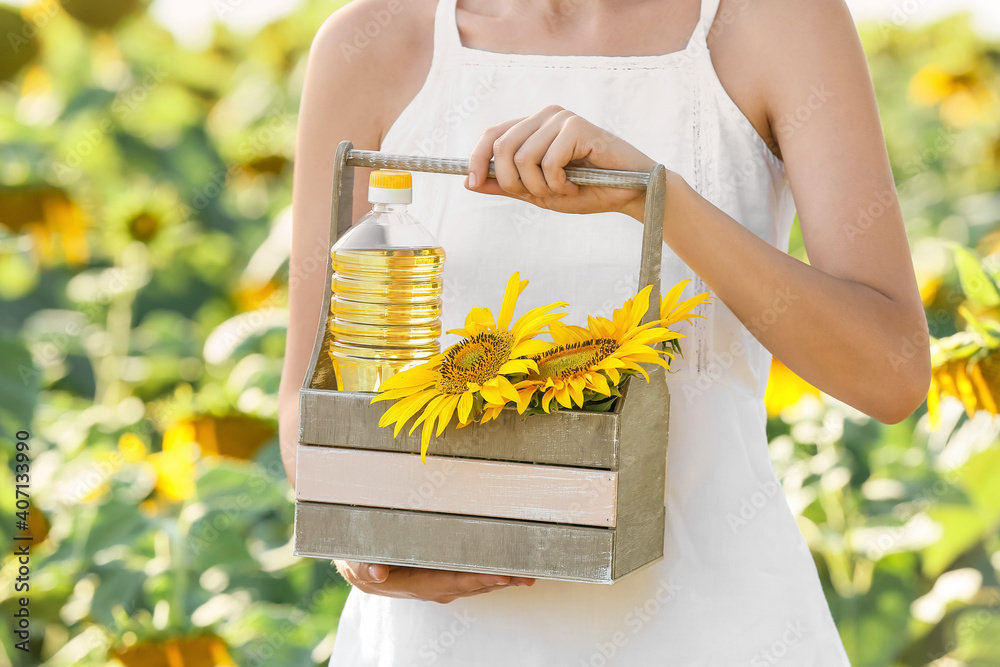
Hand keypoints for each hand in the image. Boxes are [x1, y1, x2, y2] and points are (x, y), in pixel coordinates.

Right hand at [334, 560, 535, 603]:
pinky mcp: (443, 576)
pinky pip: (471, 577)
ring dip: (500, 579)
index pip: (449, 582)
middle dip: (498, 580)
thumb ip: (365, 568)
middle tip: (524, 575)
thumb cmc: (360, 558)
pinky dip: (491, 574)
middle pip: (469, 585)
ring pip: (473, 583)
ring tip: (524, 575)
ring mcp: (438, 584)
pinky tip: (508, 572)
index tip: (498, 575)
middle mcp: (430, 587)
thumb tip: (379, 574)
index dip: (474, 578)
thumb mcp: (355, 561)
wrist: (358, 565)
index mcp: (412, 583)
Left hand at [465, 105, 655, 220]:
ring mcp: (561, 118)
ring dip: (541, 187)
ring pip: (524, 159)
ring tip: (564, 191)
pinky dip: (559, 184)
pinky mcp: (577, 126)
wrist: (631, 192)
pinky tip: (577, 186)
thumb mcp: (539, 192)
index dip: (477, 160)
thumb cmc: (588, 190)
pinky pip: (549, 162)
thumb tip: (469, 182)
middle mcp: (545, 116)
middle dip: (514, 183)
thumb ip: (506, 186)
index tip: (472, 184)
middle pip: (503, 148)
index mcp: (533, 126)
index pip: (492, 135)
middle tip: (540, 196)